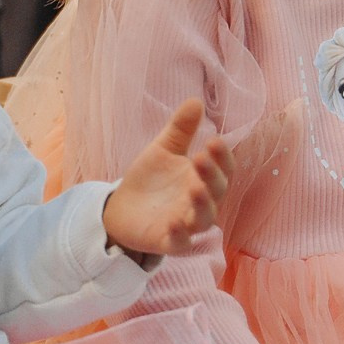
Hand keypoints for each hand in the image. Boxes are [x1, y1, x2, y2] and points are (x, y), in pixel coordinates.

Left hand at [101, 99, 231, 256]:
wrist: (121, 207)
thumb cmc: (150, 179)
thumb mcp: (164, 149)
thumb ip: (180, 129)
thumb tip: (195, 100)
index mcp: (203, 178)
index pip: (222, 168)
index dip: (222, 157)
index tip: (213, 140)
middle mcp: (200, 202)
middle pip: (217, 192)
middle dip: (212, 175)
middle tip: (201, 157)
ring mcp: (186, 223)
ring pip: (203, 219)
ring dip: (203, 205)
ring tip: (195, 187)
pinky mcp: (168, 242)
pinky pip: (180, 243)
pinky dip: (179, 235)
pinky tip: (173, 223)